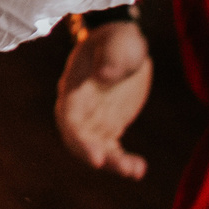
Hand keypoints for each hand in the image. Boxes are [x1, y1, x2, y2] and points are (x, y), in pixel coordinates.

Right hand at [55, 20, 153, 179]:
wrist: (125, 45)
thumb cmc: (119, 38)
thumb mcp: (120, 41)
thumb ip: (112, 56)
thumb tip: (104, 76)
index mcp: (75, 85)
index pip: (70, 117)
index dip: (79, 140)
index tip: (96, 158)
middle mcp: (78, 106)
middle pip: (77, 139)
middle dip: (94, 156)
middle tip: (122, 168)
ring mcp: (92, 118)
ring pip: (93, 148)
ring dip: (112, 163)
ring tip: (136, 170)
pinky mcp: (107, 126)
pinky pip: (110, 150)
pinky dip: (121, 162)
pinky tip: (139, 169)